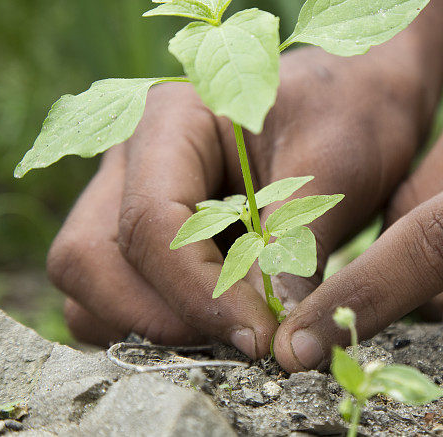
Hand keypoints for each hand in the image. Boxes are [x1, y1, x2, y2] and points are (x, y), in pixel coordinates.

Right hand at [46, 45, 430, 357]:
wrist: (353, 101)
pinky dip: (161, 322)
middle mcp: (132, 157)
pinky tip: (225, 321)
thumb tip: (276, 340)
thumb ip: (294, 246)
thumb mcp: (332, 169)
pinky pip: (115, 296)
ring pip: (91, 287)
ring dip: (154, 326)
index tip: (260, 337)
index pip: (151, 221)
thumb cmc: (346, 115)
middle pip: (89, 259)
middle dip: (159, 316)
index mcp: (172, 119)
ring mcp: (127, 196)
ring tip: (237, 331)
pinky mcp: (142, 236)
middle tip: (242, 340)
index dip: (198, 292)